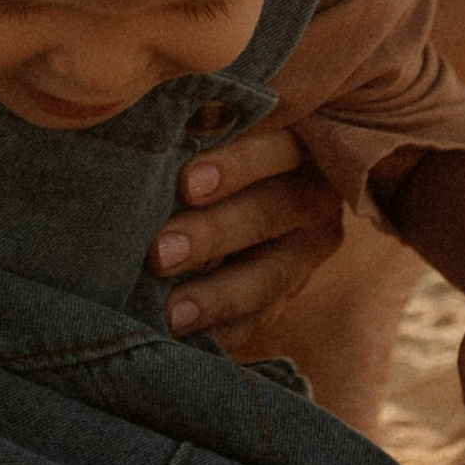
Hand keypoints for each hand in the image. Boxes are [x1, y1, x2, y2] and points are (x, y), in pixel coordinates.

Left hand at [148, 122, 347, 347]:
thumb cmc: (209, 139)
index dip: (238, 165)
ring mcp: (307, 249)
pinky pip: (261, 319)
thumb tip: (150, 126)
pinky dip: (221, 330)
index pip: (280, 148)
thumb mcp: (215, 128)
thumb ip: (198, 127)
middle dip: (214, 234)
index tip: (185, 185)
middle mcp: (314, 194)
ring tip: (171, 313)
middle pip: (272, 213)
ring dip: (218, 296)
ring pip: (271, 276)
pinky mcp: (289, 292)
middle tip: (159, 253)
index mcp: (300, 141)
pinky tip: (182, 338)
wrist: (239, 187)